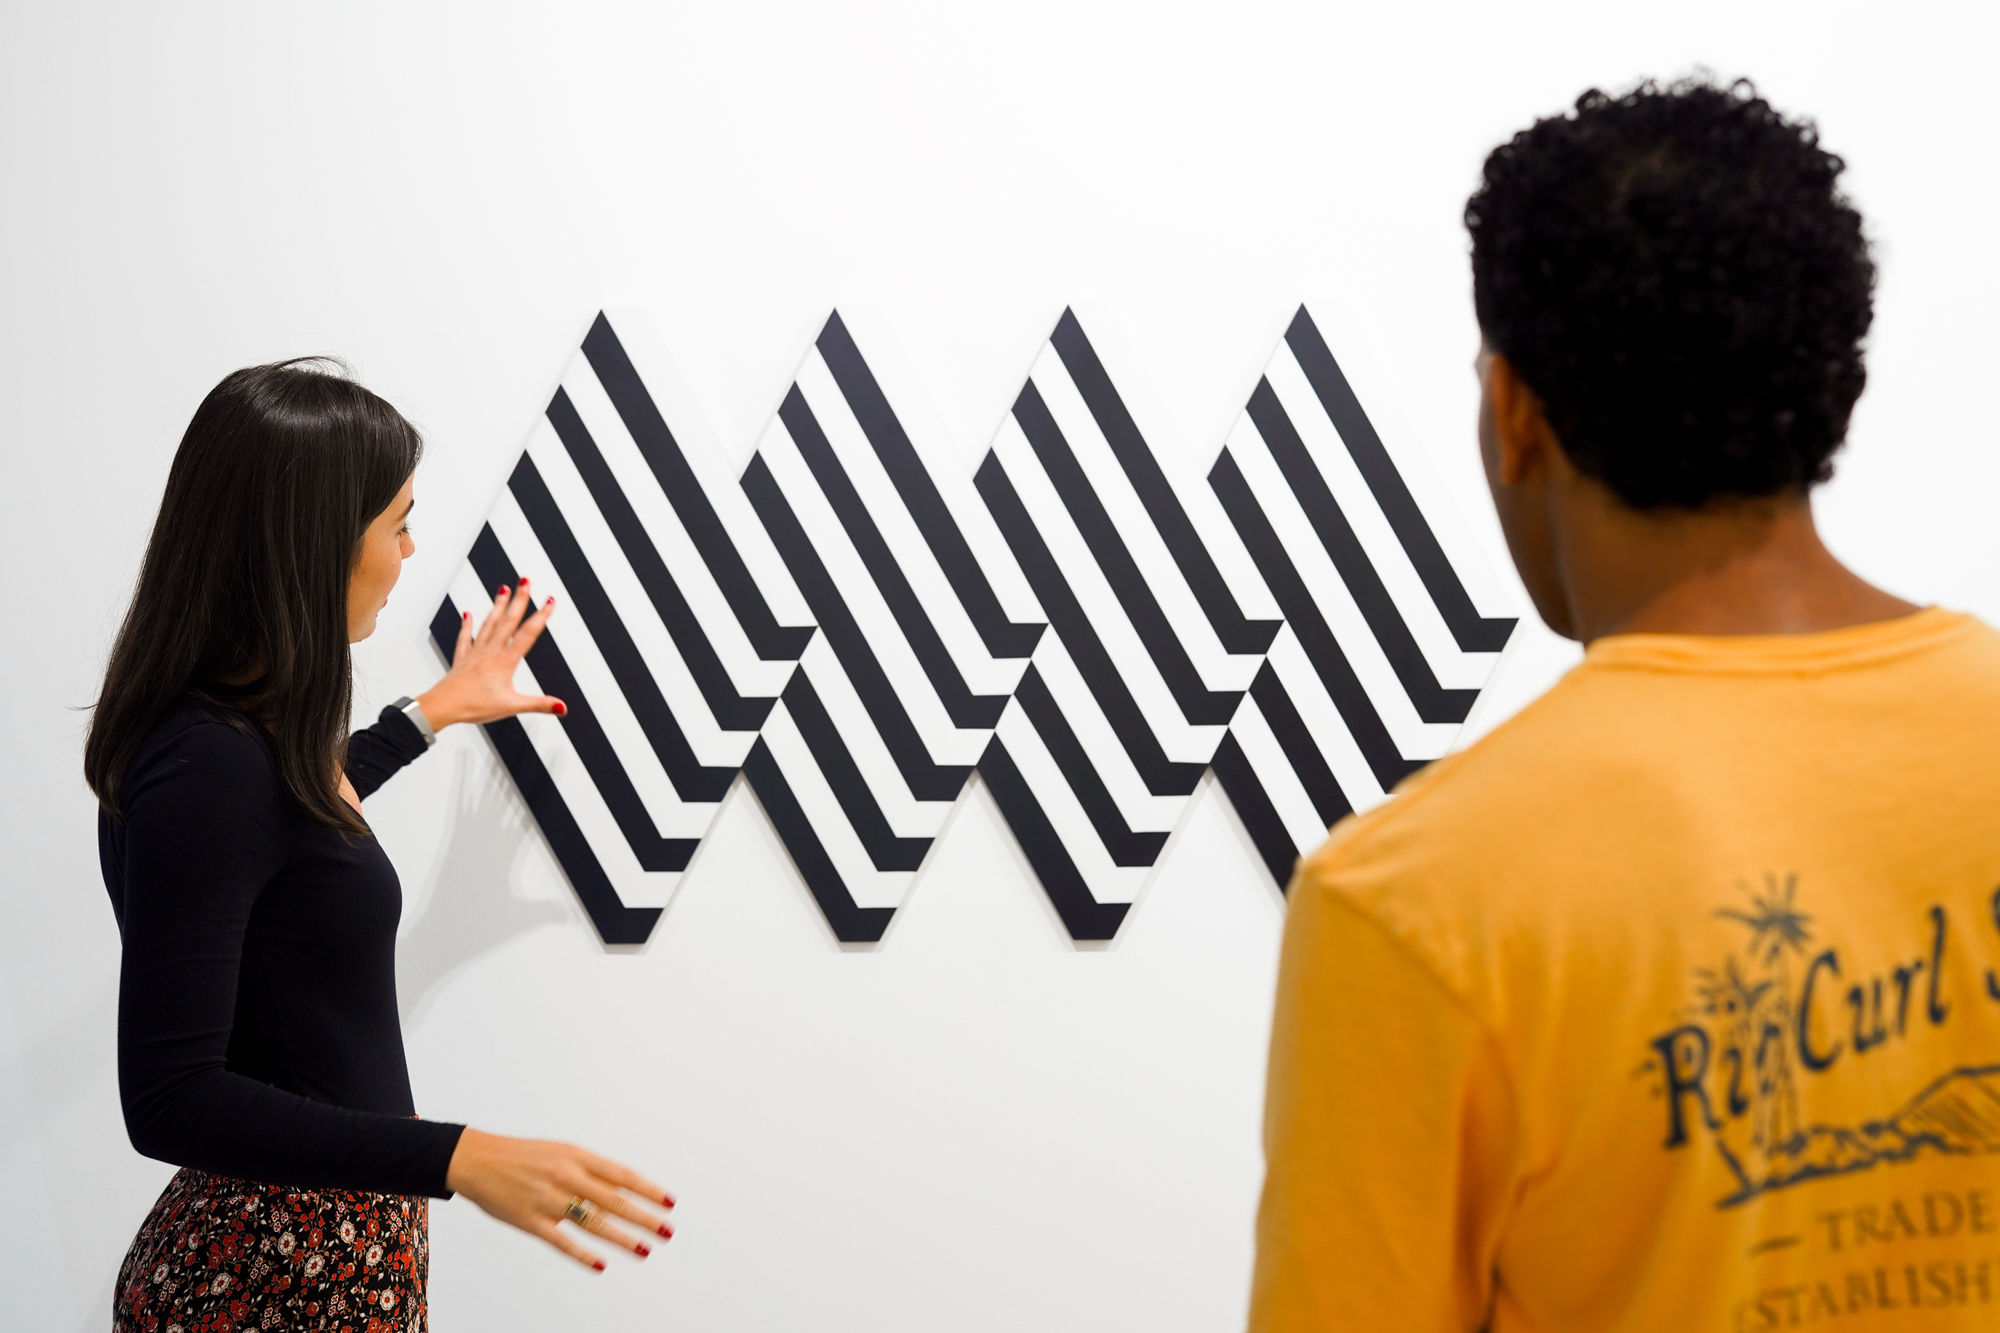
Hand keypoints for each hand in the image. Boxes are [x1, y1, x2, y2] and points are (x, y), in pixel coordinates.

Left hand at [416, 578, 565, 729]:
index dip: (541, 617)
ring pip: (489, 624)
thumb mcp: (511, 706)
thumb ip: (538, 705)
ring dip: (498, 606)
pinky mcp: (463, 658)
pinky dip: (467, 625)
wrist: (443, 706)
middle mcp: (490, 652)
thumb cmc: (473, 705)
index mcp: (504, 661)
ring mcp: (476, 653)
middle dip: (519, 600)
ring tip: (504, 590)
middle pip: (508, 621)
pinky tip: (468, 614)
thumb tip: (560, 707)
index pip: (527, 634)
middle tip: (525, 581)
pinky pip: (465, 637)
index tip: (550, 602)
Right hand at [446, 1127, 675, 1271]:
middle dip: (644, 1217)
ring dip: (622, 1238)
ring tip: (645, 1249)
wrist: (478, 1159)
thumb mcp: (562, 1152)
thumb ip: (590, 1170)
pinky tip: (601, 1265)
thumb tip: (623, 1188)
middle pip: (614, 1200)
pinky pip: (561, 1241)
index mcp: (577, 1156)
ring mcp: (548, 1199)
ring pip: (593, 1222)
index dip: (648, 1190)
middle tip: (668, 1231)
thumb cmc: (525, 1156)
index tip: (669, 1203)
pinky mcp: (530, 1220)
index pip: (622, 1175)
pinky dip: (583, 1254)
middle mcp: (566, 1176)